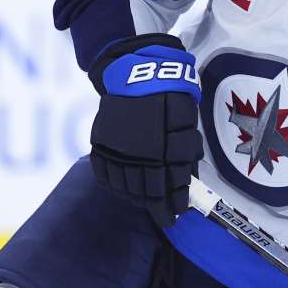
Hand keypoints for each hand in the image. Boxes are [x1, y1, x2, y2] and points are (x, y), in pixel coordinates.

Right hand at [87, 33, 203, 226]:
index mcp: (162, 146)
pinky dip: (114, 185)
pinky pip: (104, 173)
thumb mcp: (185, 120)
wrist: (136, 71)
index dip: (174, 201)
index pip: (168, 183)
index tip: (178, 213)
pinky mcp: (101, 143)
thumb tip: (187, 179)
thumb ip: (184, 151)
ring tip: (147, 204)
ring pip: (125, 184)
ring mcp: (116, 148)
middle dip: (158, 205)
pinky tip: (124, 191)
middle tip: (165, 216)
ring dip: (137, 198)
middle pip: (147, 188)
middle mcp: (137, 151)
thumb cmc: (169, 94)